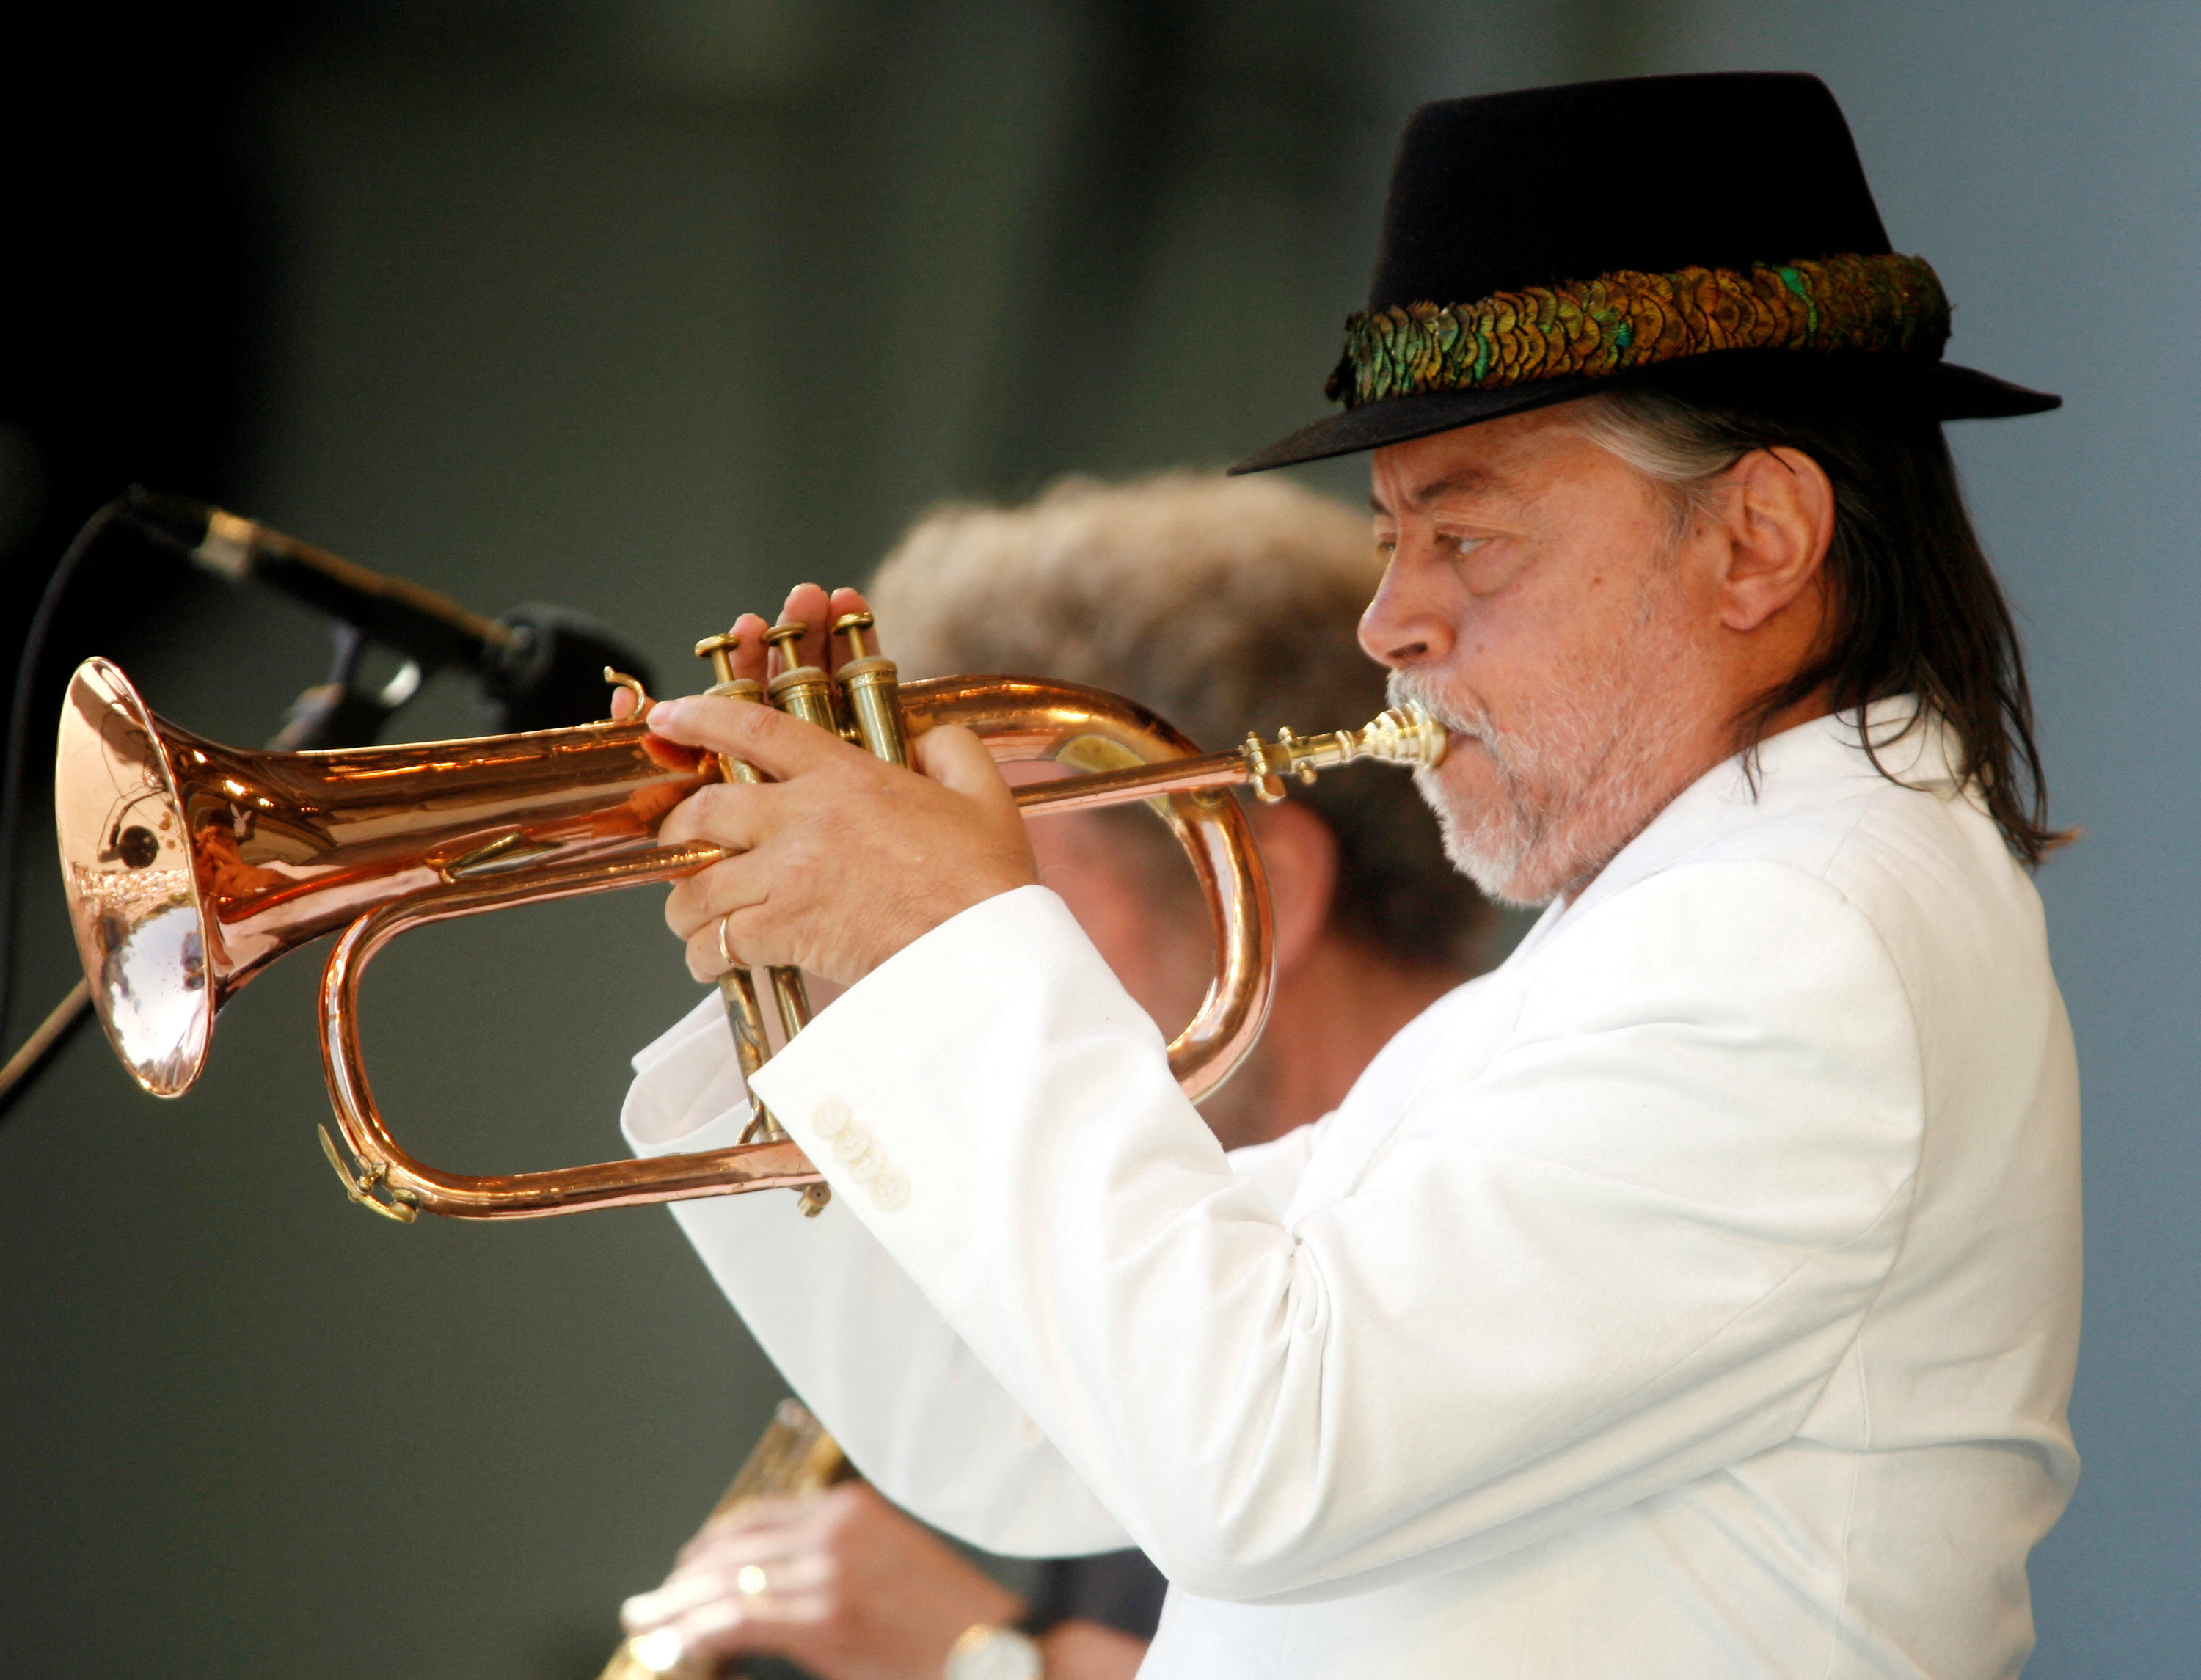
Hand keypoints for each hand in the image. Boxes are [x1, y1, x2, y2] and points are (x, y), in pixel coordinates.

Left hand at [620, 1482, 1023, 1679]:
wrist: (995, 1653)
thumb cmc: (952, 1623)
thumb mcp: (893, 1565)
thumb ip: (837, 1558)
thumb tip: (773, 1582)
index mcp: (853, 1509)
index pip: (759, 1516)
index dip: (713, 1542)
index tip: (686, 1566)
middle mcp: (836, 1529)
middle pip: (734, 1546)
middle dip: (683, 1578)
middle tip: (649, 1602)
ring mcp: (829, 1572)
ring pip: (727, 1582)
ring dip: (677, 1607)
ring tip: (648, 1623)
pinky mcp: (824, 1619)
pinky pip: (739, 1619)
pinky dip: (698, 1632)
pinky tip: (678, 1645)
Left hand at [647, 584, 1036, 985]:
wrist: (983, 950)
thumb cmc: (987, 880)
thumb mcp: (982, 793)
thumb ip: (950, 750)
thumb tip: (927, 740)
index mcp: (845, 776)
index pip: (755, 730)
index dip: (701, 718)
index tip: (669, 718)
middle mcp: (804, 818)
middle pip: (705, 810)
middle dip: (677, 829)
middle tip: (678, 842)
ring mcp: (789, 875)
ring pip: (699, 884)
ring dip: (686, 905)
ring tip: (693, 920)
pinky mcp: (786, 930)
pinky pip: (717, 940)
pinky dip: (705, 954)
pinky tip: (712, 961)